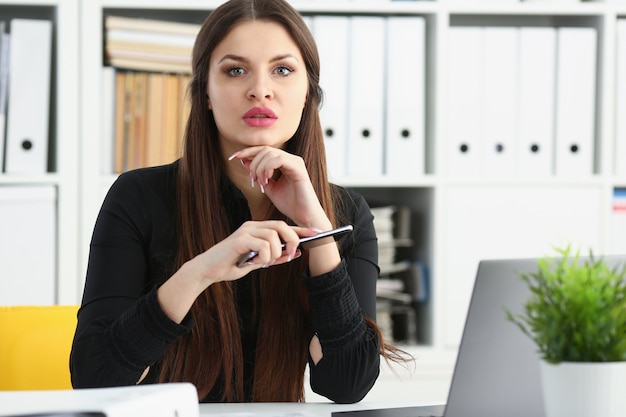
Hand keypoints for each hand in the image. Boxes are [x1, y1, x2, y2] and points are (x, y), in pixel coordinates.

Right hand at [193, 220, 318, 284]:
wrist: (208, 270)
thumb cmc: (231, 265)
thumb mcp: (258, 262)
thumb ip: (275, 257)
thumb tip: (295, 253)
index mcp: (257, 229)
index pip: (283, 226)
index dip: (301, 230)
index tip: (317, 233)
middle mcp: (252, 226)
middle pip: (281, 226)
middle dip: (291, 240)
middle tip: (289, 255)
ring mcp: (245, 231)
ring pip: (273, 236)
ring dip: (274, 253)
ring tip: (264, 262)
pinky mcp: (240, 239)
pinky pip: (263, 245)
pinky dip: (264, 256)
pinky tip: (255, 262)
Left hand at [228, 147, 330, 228]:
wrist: (304, 217)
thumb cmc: (290, 205)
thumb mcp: (268, 188)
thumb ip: (258, 175)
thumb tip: (244, 162)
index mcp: (284, 162)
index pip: (263, 150)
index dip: (248, 152)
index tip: (234, 157)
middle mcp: (291, 159)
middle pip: (264, 149)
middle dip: (253, 163)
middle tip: (252, 180)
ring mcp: (295, 162)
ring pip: (270, 153)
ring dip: (259, 168)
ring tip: (260, 182)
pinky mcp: (298, 168)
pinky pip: (278, 159)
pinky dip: (268, 168)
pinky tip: (267, 179)